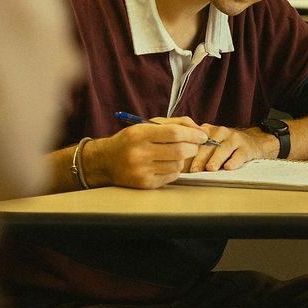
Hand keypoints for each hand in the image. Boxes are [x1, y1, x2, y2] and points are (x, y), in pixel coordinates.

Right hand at [88, 118, 211, 187]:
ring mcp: (142, 170)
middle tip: (193, 146)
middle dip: (193, 147)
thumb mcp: (146, 125)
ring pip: (178, 165)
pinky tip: (167, 164)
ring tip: (176, 154)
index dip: (193, 134)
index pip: (174, 133)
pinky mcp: (145, 184)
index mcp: (139, 134)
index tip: (203, 136)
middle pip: (179, 151)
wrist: (105, 162)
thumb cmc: (130, 141)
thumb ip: (174, 123)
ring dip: (183, 159)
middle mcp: (139, 153)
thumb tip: (200, 130)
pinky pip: (172, 176)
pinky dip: (175, 170)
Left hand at [177, 123, 276, 172]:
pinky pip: (239, 155)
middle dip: (200, 158)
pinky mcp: (246, 147)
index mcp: (208, 130)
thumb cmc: (226, 146)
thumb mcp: (210, 142)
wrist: (253, 142)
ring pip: (224, 148)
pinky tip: (228, 167)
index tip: (181, 161)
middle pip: (209, 145)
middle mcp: (221, 132)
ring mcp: (235, 138)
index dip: (189, 150)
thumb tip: (177, 164)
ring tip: (210, 168)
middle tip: (194, 169)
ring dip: (216, 159)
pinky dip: (234, 161)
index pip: (197, 140)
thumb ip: (196, 150)